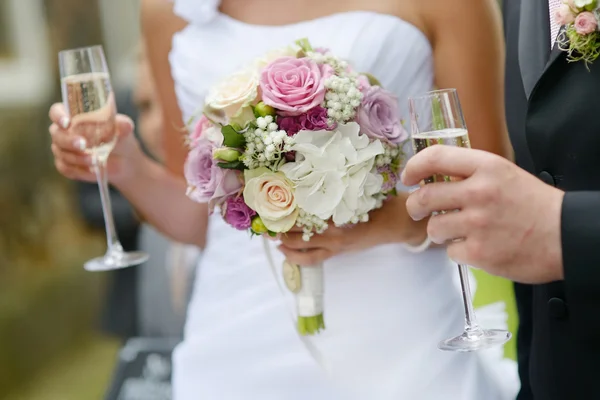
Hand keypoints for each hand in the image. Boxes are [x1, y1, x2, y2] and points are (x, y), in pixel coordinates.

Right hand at [48, 103, 142, 184]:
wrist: (123, 160)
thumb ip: (122, 125)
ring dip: (77, 158)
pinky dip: (78, 170)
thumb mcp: (124, 130)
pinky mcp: (65, 165)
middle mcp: (64, 131)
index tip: (67, 122)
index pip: (57, 111)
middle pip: (56, 134)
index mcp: (74, 116)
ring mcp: (62, 148)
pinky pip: (65, 168)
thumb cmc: (119, 138)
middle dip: (69, 141)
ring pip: (61, 153)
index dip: (58, 116)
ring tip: (95, 160)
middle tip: (83, 145)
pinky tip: (92, 170)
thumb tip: (124, 124)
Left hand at [277, 193, 427, 264]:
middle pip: (296, 227)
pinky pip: (310, 259)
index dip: (284, 205)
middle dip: (278, 223)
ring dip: (282, 240)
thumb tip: (306, 179)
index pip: (302, 208)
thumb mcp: (353, 192)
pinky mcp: (336, 252)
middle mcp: (331, 229)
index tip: (269, 200)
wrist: (393, 224)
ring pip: (299, 245)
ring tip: (270, 234)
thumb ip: (332, 190)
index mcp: (335, 211)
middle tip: (263, 218)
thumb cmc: (375, 202)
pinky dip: (294, 256)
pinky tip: (284, 251)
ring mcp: (333, 244)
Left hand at [401, 145, 563, 283]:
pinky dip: (459, 251)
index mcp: (486, 167)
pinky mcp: (479, 252)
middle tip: (418, 210)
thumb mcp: (504, 174)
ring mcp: (477, 224)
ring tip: (457, 231)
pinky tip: (476, 246)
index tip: (407, 177)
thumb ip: (471, 173)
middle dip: (415, 206)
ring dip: (440, 231)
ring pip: (434, 227)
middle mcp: (478, 192)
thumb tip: (433, 178)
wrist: (567, 236)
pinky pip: (450, 251)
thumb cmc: (534, 204)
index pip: (436, 157)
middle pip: (424, 197)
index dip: (414, 167)